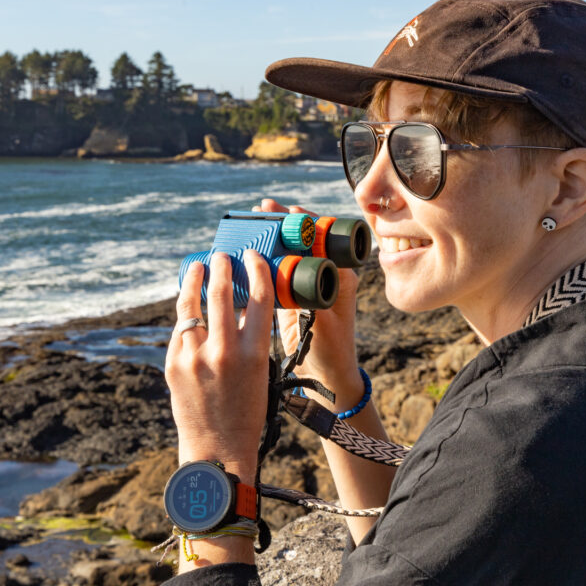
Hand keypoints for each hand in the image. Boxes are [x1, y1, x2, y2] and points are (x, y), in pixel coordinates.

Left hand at [164, 250, 274, 483]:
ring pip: (191, 305)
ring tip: (197, 267)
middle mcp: (223, 351)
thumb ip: (252, 338)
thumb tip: (242, 302)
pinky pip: (179, 330)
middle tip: (222, 255)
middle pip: (222, 292)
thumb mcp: (260, 371)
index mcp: (254, 353)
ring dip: (195, 280)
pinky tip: (189, 306)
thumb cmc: (247, 412)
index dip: (256, 269)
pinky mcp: (173, 364)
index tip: (252, 256)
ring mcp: (194, 357)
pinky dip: (186, 316)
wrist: (217, 451)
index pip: (259, 297)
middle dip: (221, 266)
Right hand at [251, 199, 363, 410]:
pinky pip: (277, 271)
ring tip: (251, 222)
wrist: (326, 377)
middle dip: (283, 222)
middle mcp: (324, 276)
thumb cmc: (331, 352)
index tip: (286, 208)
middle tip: (261, 208)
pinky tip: (246, 251)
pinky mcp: (291, 298)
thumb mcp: (321, 323)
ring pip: (288, 253)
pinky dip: (263, 260)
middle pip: (303, 239)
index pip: (323, 237)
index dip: (305, 219)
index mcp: (339, 276)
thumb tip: (289, 271)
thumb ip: (307, 300)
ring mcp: (306, 286)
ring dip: (270, 238)